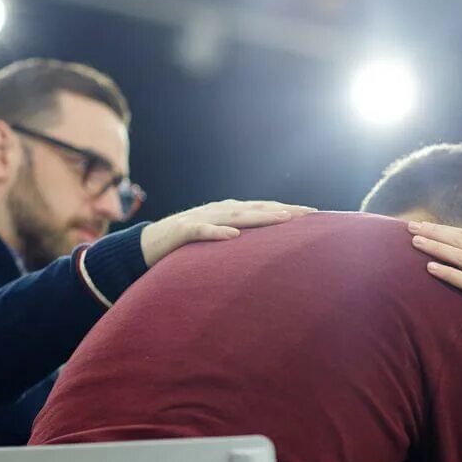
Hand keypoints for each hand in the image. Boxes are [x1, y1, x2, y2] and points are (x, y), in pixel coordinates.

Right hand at [140, 200, 313, 266]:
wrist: (146, 246)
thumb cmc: (188, 246)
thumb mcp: (219, 241)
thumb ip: (242, 243)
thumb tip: (270, 253)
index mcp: (229, 212)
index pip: (263, 208)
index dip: (288, 210)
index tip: (315, 215)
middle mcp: (219, 211)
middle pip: (256, 208)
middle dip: (283, 210)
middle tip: (309, 215)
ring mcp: (201, 218)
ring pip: (234, 216)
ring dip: (259, 217)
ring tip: (282, 219)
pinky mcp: (182, 232)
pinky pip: (201, 231)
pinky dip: (217, 232)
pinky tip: (233, 236)